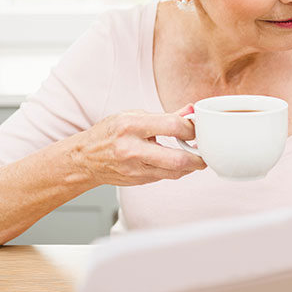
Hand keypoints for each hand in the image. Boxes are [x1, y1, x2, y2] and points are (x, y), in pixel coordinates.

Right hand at [75, 105, 205, 186]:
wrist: (85, 159)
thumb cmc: (108, 134)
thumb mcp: (133, 115)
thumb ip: (164, 116)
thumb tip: (190, 111)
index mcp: (131, 126)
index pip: (173, 126)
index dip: (191, 128)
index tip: (196, 129)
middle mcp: (132, 149)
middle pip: (177, 159)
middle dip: (198, 158)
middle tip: (205, 152)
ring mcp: (135, 168)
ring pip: (175, 172)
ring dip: (190, 165)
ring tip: (196, 156)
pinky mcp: (139, 181)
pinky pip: (165, 176)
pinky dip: (176, 169)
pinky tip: (179, 161)